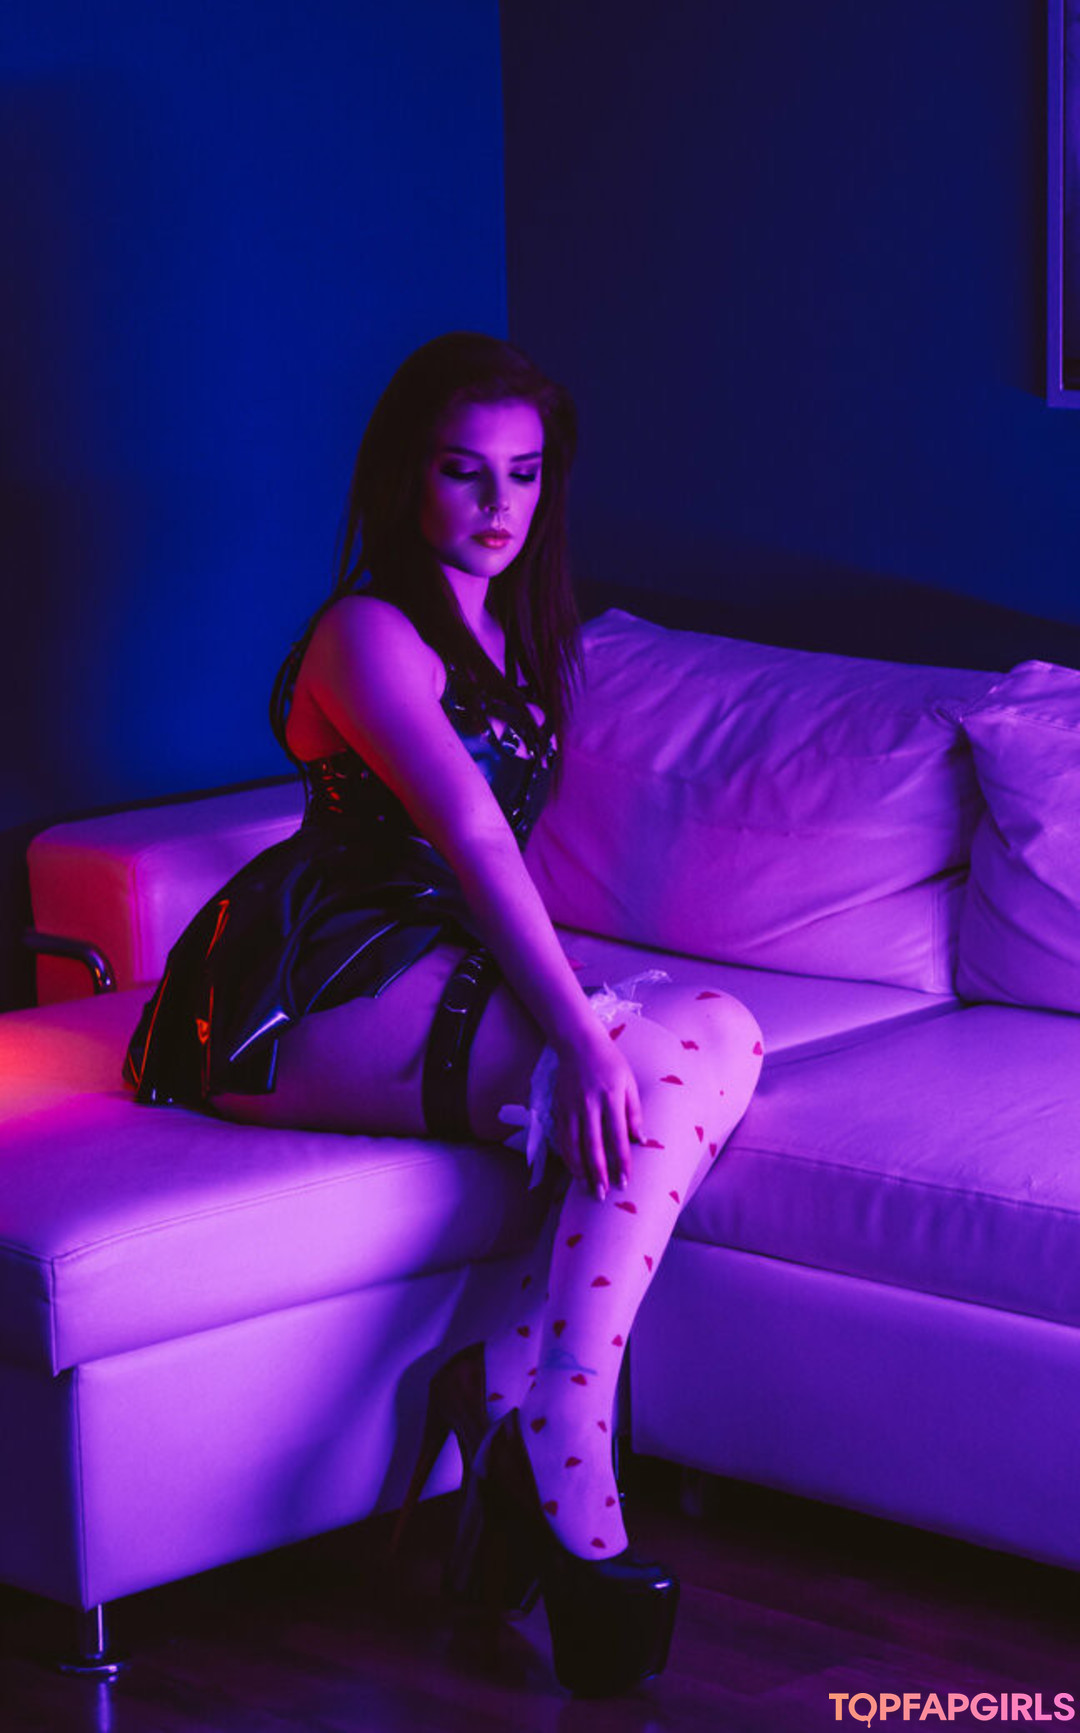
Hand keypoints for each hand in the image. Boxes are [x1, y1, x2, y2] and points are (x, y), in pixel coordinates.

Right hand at [550, 1023, 645, 1199]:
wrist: (579, 1042)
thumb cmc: (610, 1062)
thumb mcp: (629, 1082)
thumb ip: (634, 1111)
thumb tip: (640, 1140)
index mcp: (611, 1097)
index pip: (617, 1136)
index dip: (621, 1161)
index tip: (625, 1181)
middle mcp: (589, 1104)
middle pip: (593, 1145)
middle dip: (599, 1173)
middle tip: (603, 1195)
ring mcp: (571, 1106)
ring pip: (573, 1144)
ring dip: (580, 1169)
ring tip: (586, 1188)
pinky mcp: (559, 1107)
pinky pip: (562, 1137)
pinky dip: (566, 1155)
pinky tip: (573, 1169)